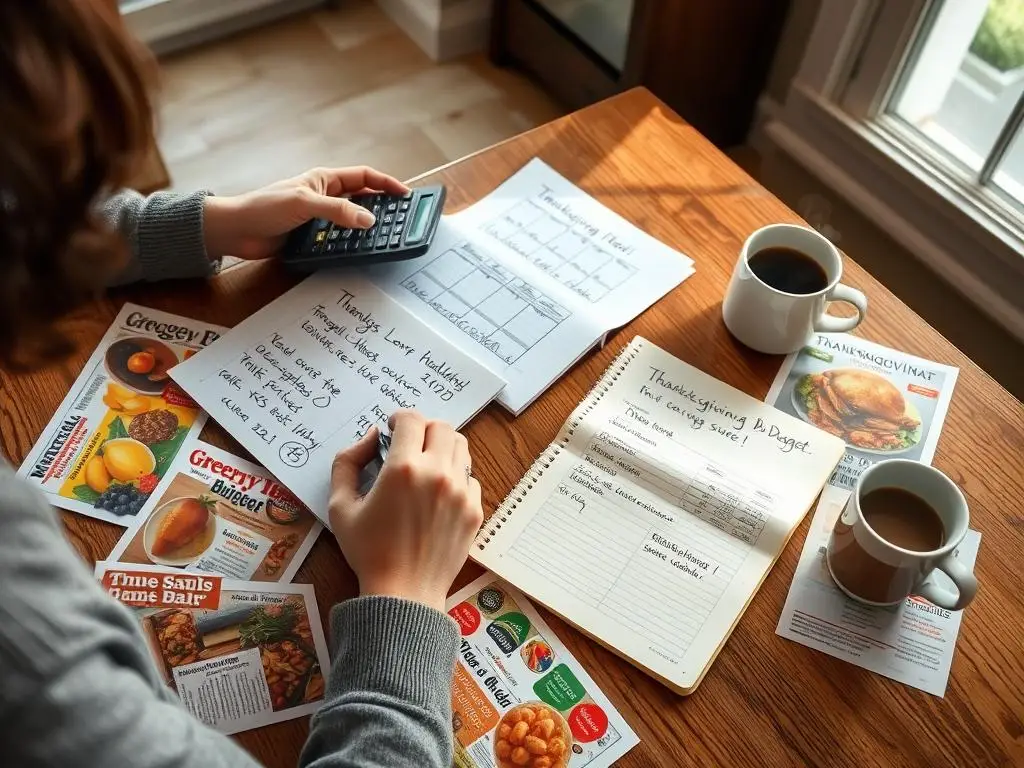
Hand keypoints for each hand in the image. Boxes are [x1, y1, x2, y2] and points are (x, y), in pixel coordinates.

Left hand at [202, 166, 408, 259]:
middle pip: (362, 201)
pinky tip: (359, 252)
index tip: (405, 195)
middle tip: (402, 221)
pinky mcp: (312, 237)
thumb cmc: (264, 208)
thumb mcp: (305, 204)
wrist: (236, 231)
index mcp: (324, 180)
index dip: (386, 184)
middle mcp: (325, 197)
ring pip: (352, 223)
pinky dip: (350, 246)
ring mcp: (319, 218)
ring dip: (366, 231)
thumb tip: (369, 220)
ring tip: (386, 240)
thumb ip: (338, 211)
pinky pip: (338, 241)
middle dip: (382, 209)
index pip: (363, 176)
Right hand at [329, 411, 482, 611]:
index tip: (392, 429)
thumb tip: (372, 437)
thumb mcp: (339, 506)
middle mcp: (437, 473)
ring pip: (461, 447)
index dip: (399, 418)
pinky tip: (438, 494)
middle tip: (410, 444)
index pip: (412, 418)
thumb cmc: (368, 551)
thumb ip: (347, 462)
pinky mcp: (474, 510)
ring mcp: (461, 491)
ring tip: (426, 465)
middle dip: (423, 429)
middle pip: (442, 426)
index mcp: (403, 468)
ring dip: (443, 447)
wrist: (403, 594)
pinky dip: (455, 476)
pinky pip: (470, 477)